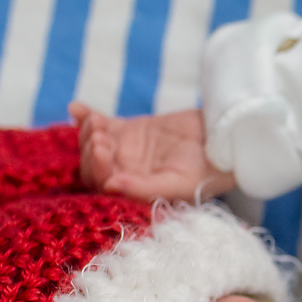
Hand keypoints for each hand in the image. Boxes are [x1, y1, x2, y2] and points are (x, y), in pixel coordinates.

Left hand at [71, 103, 235, 202]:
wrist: (224, 140)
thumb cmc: (208, 171)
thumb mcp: (179, 185)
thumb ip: (143, 189)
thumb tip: (109, 185)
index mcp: (135, 194)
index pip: (104, 186)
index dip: (98, 169)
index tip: (105, 150)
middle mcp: (126, 175)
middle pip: (92, 166)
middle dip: (91, 151)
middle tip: (102, 136)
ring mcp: (124, 152)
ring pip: (93, 144)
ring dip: (88, 133)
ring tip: (97, 122)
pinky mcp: (127, 130)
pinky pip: (100, 124)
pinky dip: (85, 116)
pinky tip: (77, 108)